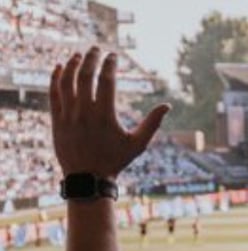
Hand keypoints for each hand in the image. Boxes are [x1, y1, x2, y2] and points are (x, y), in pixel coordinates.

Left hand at [49, 47, 168, 179]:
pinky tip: (60, 68)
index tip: (114, 56)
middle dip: (92, 58)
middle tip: (97, 49)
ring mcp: (68, 115)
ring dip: (73, 64)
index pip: (106, 81)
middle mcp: (84, 112)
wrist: (87, 178)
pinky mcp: (56, 119)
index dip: (110, 65)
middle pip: (85, 76)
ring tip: (79, 55)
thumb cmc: (115, 161)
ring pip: (67, 81)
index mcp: (105, 115)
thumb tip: (167, 106)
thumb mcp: (138, 144)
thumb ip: (153, 123)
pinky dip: (56, 78)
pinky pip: (53, 93)